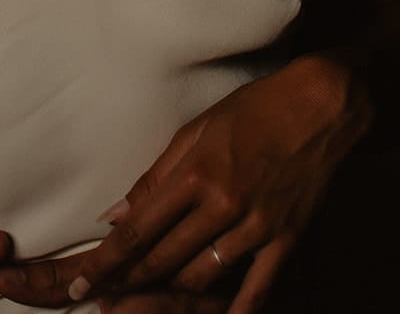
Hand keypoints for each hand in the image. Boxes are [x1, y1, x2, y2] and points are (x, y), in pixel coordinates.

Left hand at [0, 56, 368, 311]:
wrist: (317, 106)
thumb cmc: (251, 110)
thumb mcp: (195, 131)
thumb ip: (155, 177)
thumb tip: (116, 214)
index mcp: (194, 174)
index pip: (138, 229)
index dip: (107, 261)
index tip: (82, 283)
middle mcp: (222, 203)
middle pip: (164, 259)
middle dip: (126, 283)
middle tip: (98, 300)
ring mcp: (256, 225)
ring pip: (201, 276)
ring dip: (169, 294)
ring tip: (141, 305)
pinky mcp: (285, 238)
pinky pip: (257, 287)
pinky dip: (236, 311)